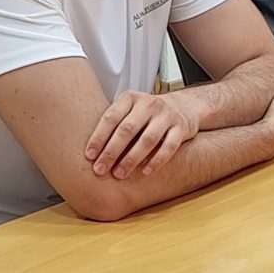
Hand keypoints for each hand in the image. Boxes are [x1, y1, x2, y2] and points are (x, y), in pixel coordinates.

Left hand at [84, 89, 200, 177]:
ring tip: (119, 174)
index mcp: (130, 98)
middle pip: (127, 130)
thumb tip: (89, 151)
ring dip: (131, 159)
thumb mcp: (130, 109)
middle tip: (100, 170)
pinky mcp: (181, 127)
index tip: (89, 155)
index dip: (98, 137)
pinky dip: (156, 161)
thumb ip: (114, 124)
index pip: (111, 118)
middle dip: (111, 152)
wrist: (184, 106)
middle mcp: (148, 104)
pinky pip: (169, 147)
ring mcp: (166, 115)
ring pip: (147, 139)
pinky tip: (145, 172)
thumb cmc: (148, 114)